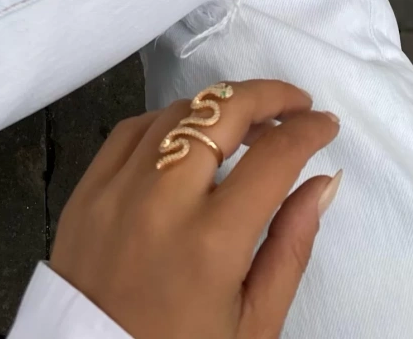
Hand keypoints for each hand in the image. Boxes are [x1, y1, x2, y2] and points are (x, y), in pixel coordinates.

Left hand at [49, 78, 341, 338]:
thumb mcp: (254, 324)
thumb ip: (292, 246)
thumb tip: (323, 182)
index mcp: (212, 241)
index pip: (275, 156)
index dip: (309, 130)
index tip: (325, 125)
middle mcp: (163, 202)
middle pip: (224, 111)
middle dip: (271, 96)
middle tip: (296, 104)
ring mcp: (118, 190)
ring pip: (180, 112)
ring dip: (221, 108)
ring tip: (247, 125)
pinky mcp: (87, 190)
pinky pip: (134, 128)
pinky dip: (170, 121)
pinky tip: (190, 136)